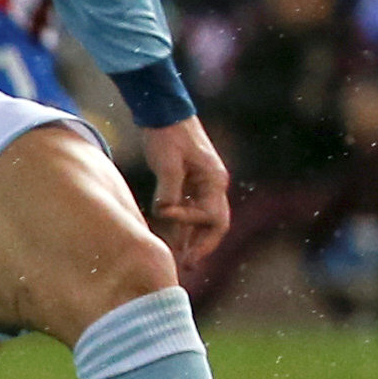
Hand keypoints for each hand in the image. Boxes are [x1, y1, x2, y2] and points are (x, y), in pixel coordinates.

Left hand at [143, 116, 229, 268]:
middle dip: (201, 247)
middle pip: (214, 226)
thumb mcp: (167, 161)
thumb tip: (163, 213)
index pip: (211, 216)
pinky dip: (181, 227)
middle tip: (187, 266)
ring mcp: (203, 186)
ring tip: (178, 262)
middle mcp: (213, 186)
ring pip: (201, 222)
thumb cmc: (167, 134)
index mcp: (214, 180)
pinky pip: (189, 212)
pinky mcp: (189, 184)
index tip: (163, 214)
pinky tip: (170, 241)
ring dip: (190, 241)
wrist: (163, 112)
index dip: (188, 222)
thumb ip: (168, 189)